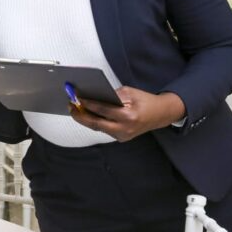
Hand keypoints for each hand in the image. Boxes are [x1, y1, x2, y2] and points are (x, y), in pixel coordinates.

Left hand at [69, 87, 185, 141]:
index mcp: (128, 116)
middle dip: (80, 115)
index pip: (103, 110)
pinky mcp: (121, 138)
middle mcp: (124, 129)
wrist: (161, 115)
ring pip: (98, 128)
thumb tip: (92, 95)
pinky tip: (86, 115)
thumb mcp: (129, 92)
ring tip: (74, 109)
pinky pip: (104, 129)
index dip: (88, 104)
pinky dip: (94, 122)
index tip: (76, 98)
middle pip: (96, 124)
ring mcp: (122, 136)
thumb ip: (111, 95)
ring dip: (85, 119)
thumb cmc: (145, 101)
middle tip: (70, 106)